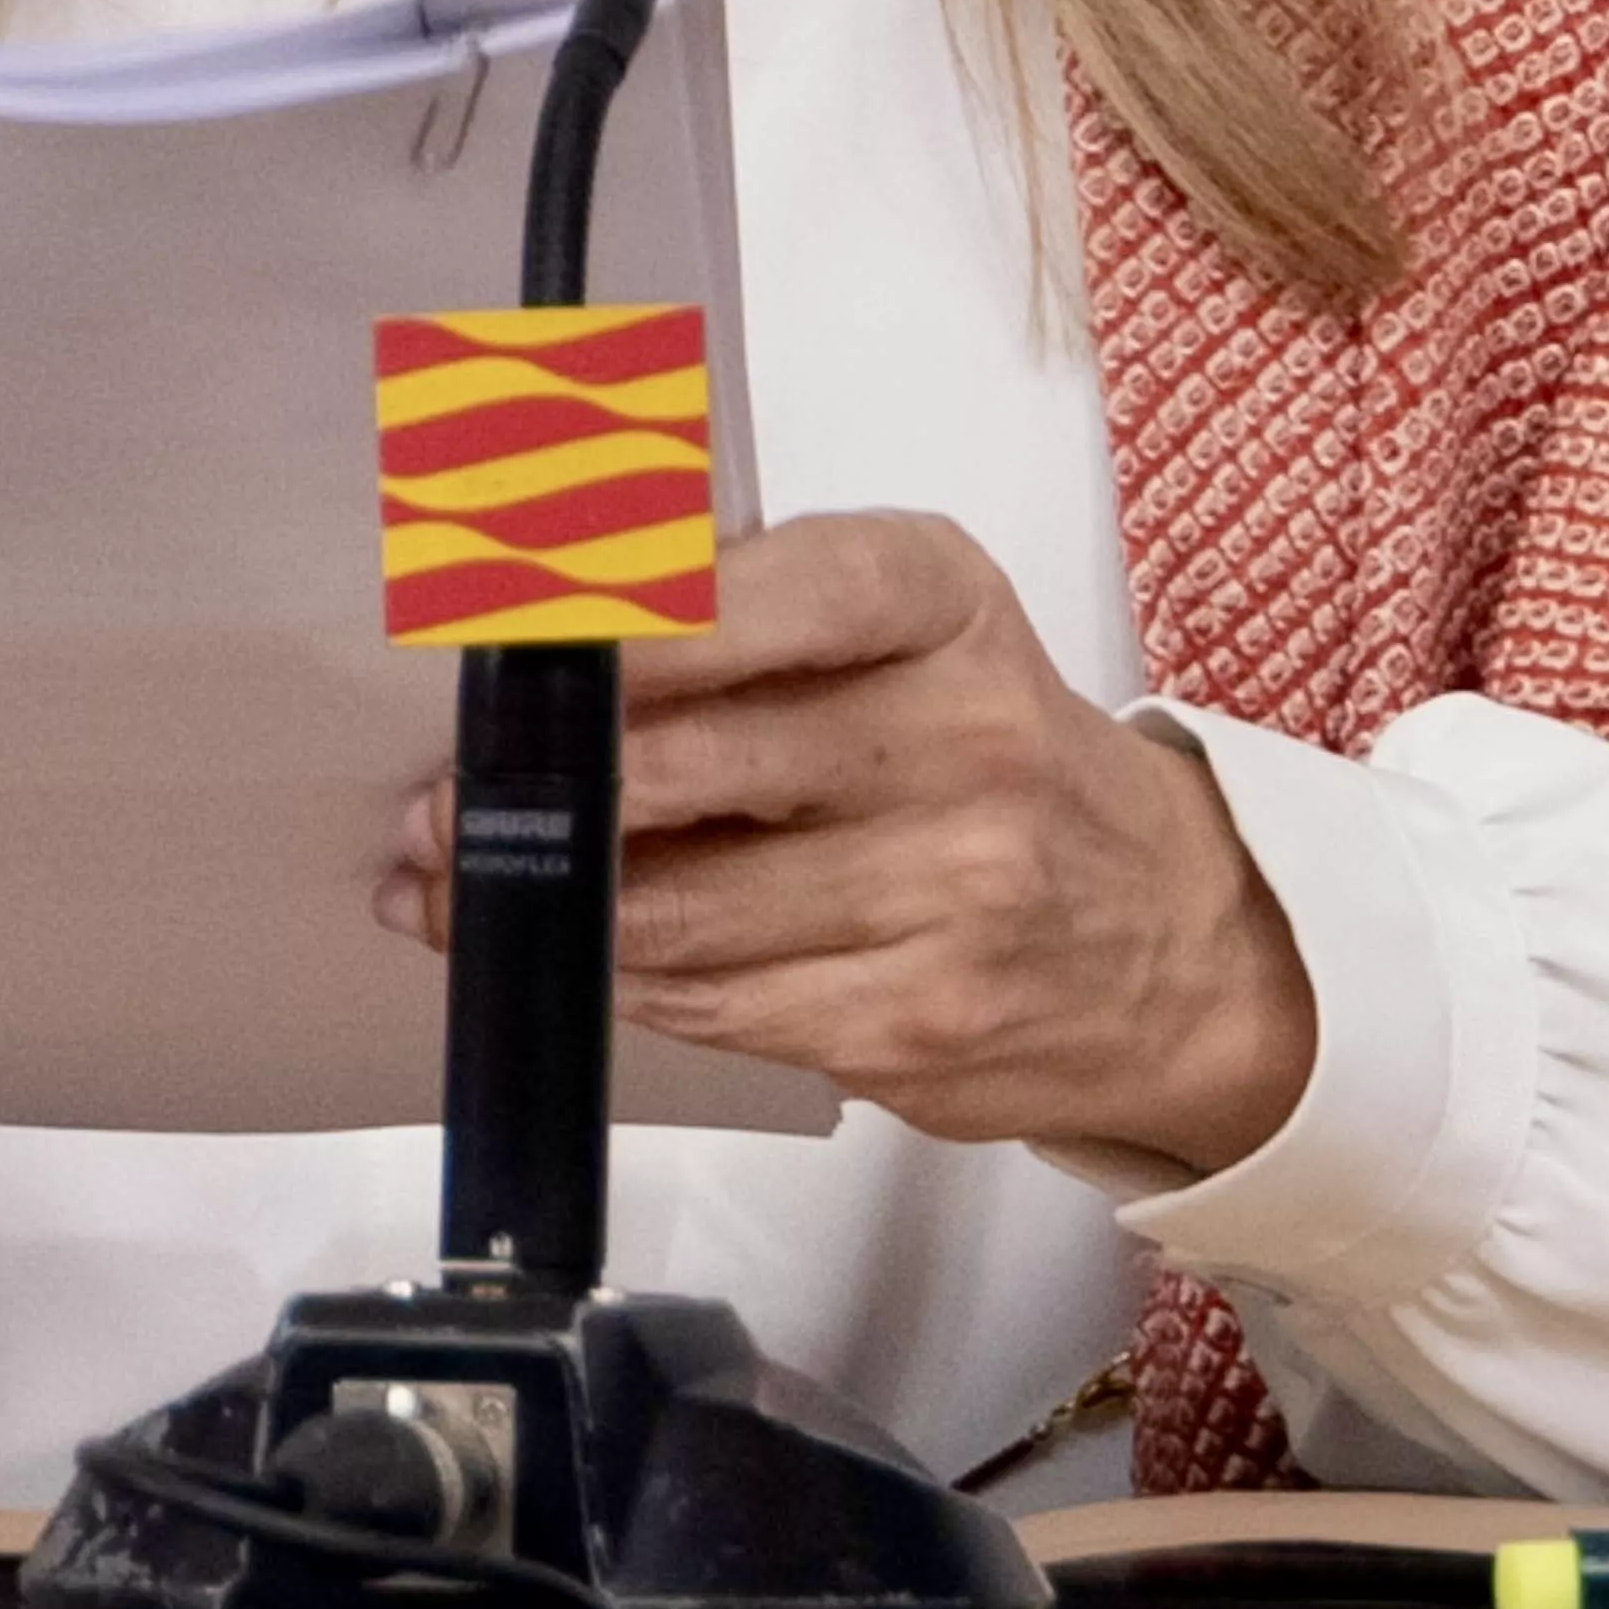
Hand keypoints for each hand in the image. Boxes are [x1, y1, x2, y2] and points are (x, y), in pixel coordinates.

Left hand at [374, 512, 1313, 1175]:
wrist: (1171, 941)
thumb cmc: (992, 757)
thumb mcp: (915, 632)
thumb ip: (753, 611)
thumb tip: (539, 618)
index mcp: (944, 604)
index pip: (774, 588)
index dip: (629, 617)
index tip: (512, 629)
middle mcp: (964, 739)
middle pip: (699, 760)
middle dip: (546, 786)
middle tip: (438, 797)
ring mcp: (951, 892)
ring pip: (686, 907)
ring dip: (548, 905)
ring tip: (456, 885)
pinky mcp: (917, 1020)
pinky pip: (720, 1005)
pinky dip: (623, 983)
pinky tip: (565, 962)